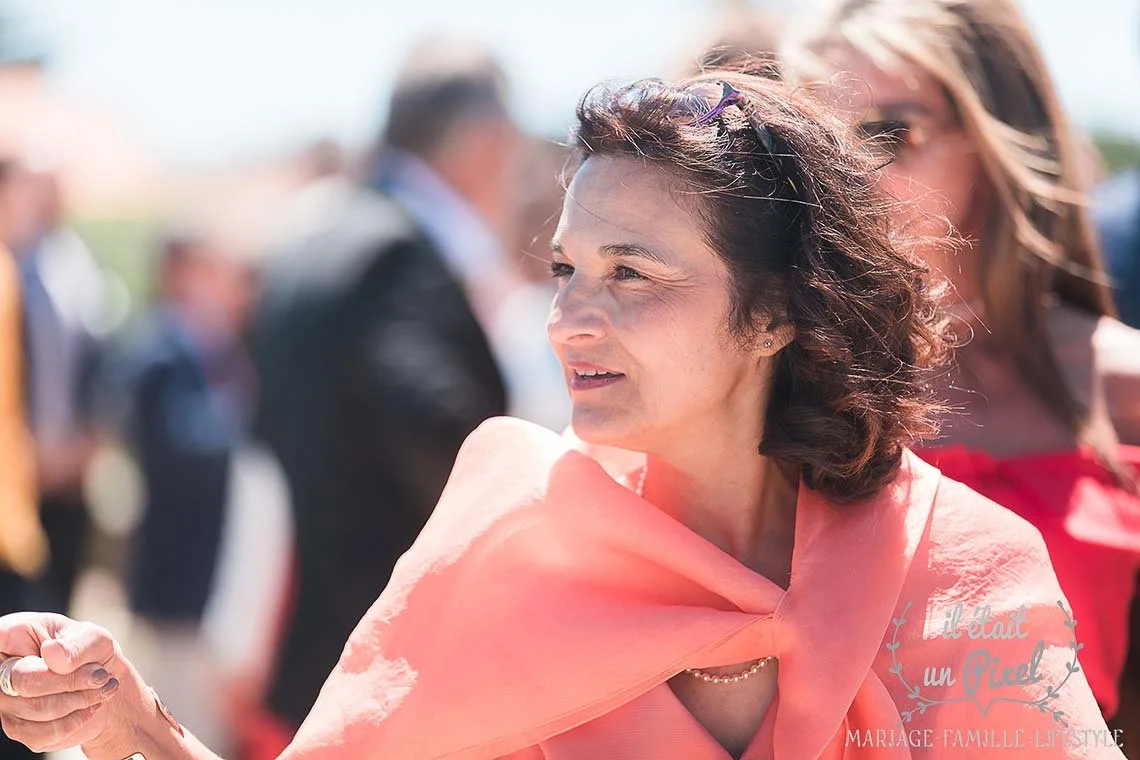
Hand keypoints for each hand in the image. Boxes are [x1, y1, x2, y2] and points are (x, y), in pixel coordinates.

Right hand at [0, 612, 130, 752]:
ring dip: (79, 699)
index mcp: (11, 635)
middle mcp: (0, 670)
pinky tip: (91, 704)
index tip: (48, 652)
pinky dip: (76, 718)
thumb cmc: (93, 654)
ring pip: (35, 708)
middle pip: (22, 681)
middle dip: (70, 680)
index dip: (16, 651)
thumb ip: (76, 645)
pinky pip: (43, 732)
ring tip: (103, 686)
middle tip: (101, 674)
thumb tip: (52, 655)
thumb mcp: (95, 639)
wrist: (103, 686)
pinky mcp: (18, 729)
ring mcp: (5, 702)